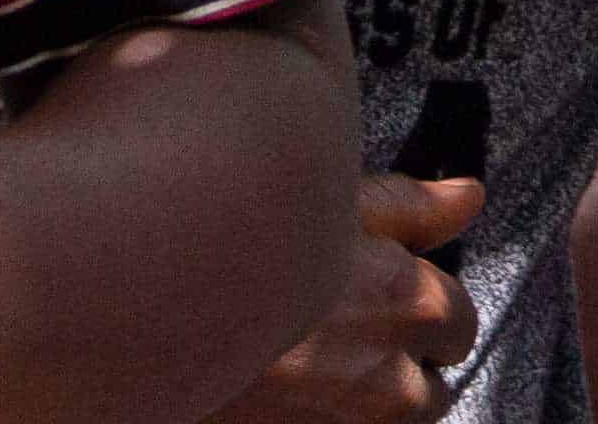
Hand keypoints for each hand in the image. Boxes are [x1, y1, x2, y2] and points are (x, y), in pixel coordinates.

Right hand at [205, 176, 481, 423]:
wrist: (127, 322)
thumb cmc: (231, 252)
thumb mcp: (324, 204)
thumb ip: (409, 207)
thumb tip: (470, 198)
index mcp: (408, 307)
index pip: (458, 325)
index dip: (422, 313)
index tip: (382, 304)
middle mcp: (389, 384)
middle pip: (425, 394)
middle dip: (396, 371)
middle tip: (334, 344)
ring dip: (358, 409)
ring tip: (302, 374)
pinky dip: (319, 422)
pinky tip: (281, 398)